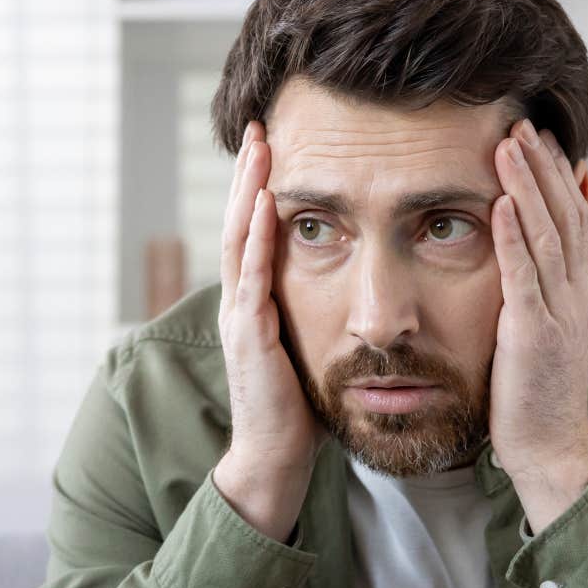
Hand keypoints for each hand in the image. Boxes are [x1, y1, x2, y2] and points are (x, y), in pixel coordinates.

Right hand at [217, 120, 329, 477]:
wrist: (276, 460)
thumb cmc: (298, 411)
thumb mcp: (311, 348)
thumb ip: (316, 314)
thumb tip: (348, 286)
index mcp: (255, 304)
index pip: (254, 233)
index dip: (260, 189)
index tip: (274, 147)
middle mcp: (240, 304)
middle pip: (239, 224)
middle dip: (248, 175)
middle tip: (260, 127)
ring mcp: (239, 319)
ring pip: (238, 241)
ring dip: (247, 192)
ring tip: (258, 149)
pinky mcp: (248, 338)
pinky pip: (251, 278)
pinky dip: (256, 238)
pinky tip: (265, 206)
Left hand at [489, 117, 587, 522]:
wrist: (549, 446)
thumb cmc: (535, 394)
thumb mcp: (540, 330)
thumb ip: (536, 290)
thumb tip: (522, 257)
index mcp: (577, 291)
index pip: (574, 218)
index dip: (559, 175)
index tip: (541, 137)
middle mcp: (575, 294)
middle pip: (565, 213)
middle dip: (543, 165)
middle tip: (521, 123)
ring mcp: (558, 312)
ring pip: (548, 234)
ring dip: (528, 185)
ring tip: (510, 145)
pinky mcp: (534, 333)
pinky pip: (525, 275)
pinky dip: (514, 236)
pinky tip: (502, 204)